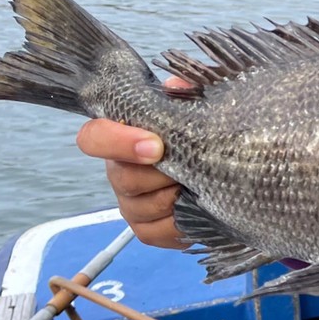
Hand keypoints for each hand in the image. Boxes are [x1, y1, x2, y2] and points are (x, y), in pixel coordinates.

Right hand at [73, 79, 188, 248]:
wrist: (224, 172)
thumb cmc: (201, 135)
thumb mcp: (196, 109)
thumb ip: (186, 94)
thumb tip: (178, 87)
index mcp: (123, 137)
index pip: (94, 137)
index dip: (118, 142)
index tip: (156, 146)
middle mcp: (119, 171)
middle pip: (124, 178)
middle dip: (162, 175)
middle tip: (194, 167)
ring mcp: (130, 203)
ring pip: (141, 207)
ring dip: (174, 198)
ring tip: (199, 186)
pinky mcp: (146, 230)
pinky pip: (155, 233)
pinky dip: (179, 224)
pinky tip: (198, 210)